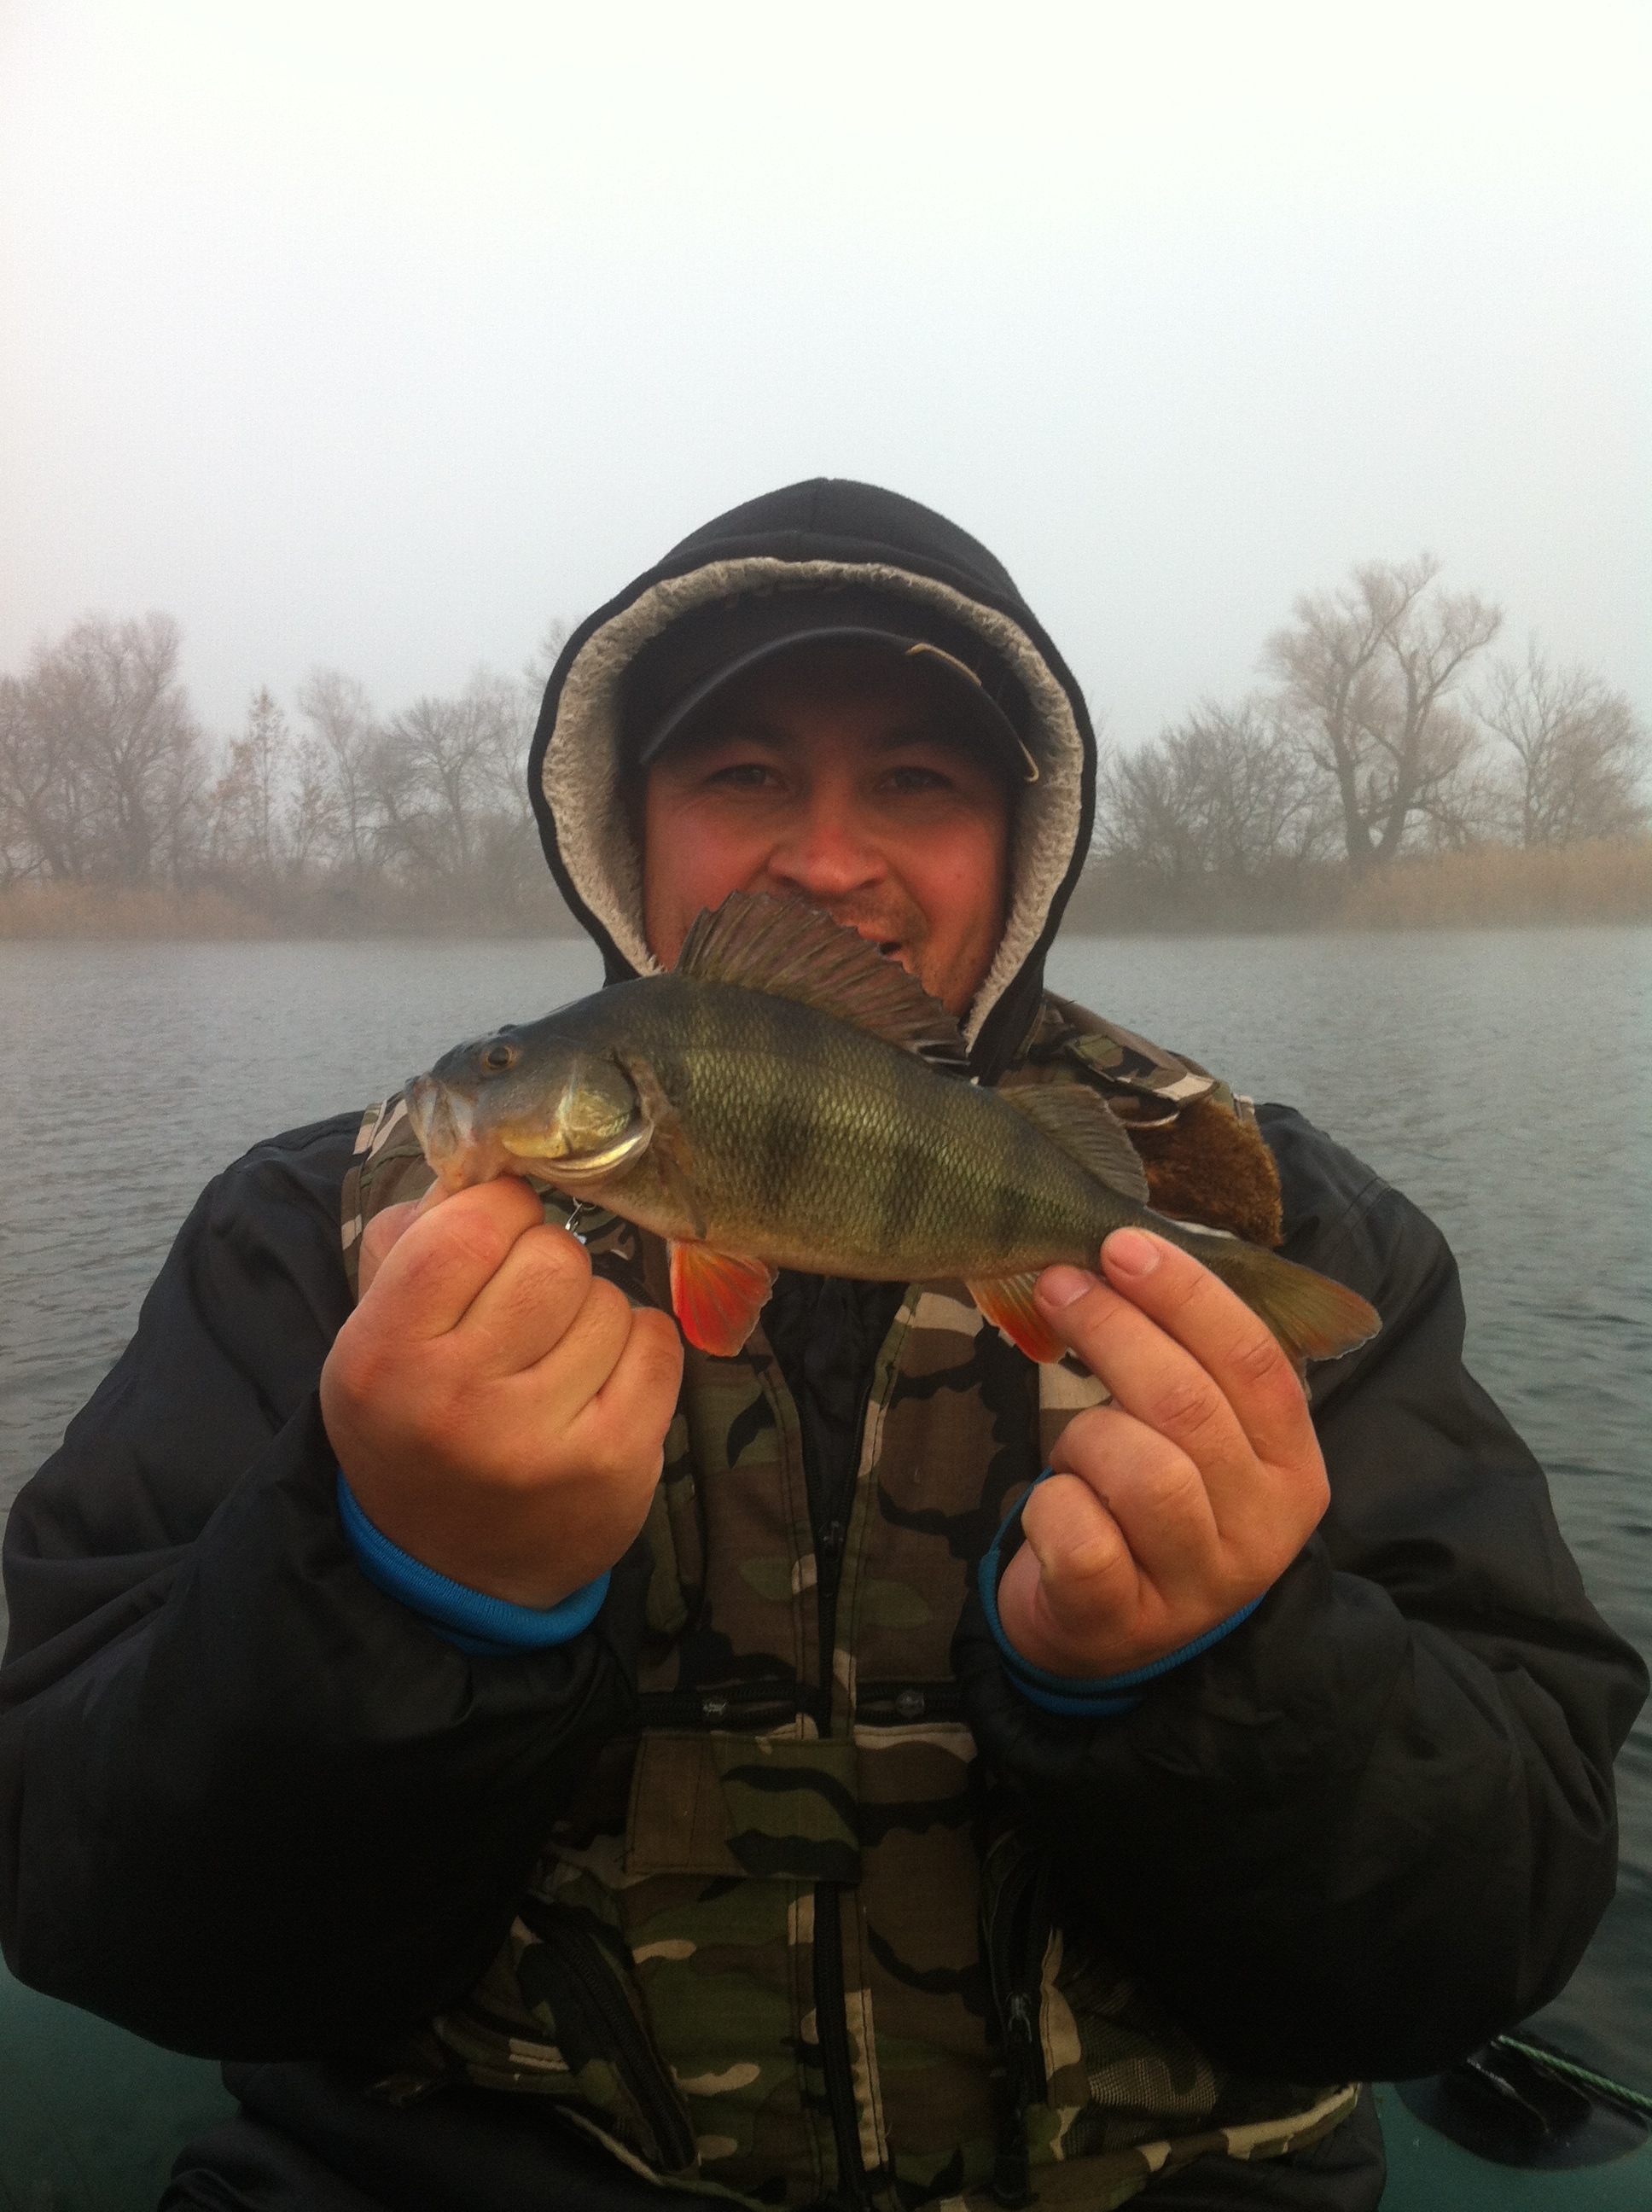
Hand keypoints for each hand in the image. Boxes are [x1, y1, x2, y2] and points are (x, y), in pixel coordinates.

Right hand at [320, 1180, 682, 1609]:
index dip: (499, 1212)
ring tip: (555, 1360)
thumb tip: (492, 1160)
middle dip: (549, 1266)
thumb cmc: (414, 1422)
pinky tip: (600, 1382)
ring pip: (610, 1299)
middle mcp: (458, 1398)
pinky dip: (637, 1347)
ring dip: (592, 1313)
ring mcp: (541, 1438)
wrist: (444, 1569)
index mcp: (383, 1353)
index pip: (473, 1221)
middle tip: (526, 1310)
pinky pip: (659, 1343)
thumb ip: (418, 1237)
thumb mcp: (377, 1333)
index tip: (497, 1236)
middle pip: (554, 1256)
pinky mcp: (614, 1464)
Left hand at [995, 1229, 1328, 1679]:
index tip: (1122, 1243)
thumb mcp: (1194, 1437)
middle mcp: (1261, 1531)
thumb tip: (1125, 1251)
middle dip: (1113, 1328)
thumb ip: (1186, 1360)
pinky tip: (1054, 1510)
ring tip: (1073, 1450)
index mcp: (1293, 1468)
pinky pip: (1080, 1535)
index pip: (1257, 1362)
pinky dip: (1049, 1504)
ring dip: (1083, 1437)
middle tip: (1057, 1285)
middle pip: (1189, 1404)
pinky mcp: (1123, 1621)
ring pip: (1140, 1469)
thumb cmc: (1148, 1508)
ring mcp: (1197, 1584)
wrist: (1108, 1636)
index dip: (1188, 1294)